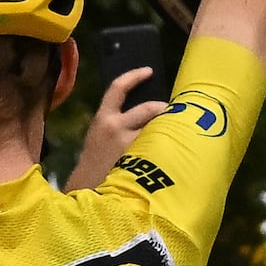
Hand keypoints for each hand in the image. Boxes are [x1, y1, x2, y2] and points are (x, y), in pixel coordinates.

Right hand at [71, 65, 170, 192]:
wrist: (87, 194)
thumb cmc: (96, 168)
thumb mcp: (98, 139)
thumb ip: (115, 125)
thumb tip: (143, 116)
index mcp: (102, 120)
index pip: (118, 88)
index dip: (134, 76)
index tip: (148, 71)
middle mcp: (115, 128)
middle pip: (149, 108)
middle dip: (164, 109)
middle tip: (173, 112)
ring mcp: (129, 144)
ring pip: (159, 128)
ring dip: (170, 128)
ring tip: (178, 133)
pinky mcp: (141, 161)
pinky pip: (161, 148)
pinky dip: (170, 147)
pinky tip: (177, 153)